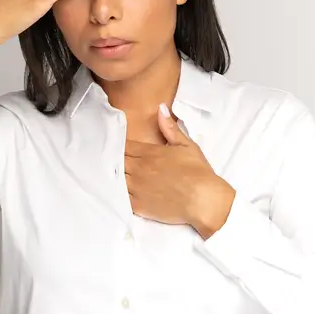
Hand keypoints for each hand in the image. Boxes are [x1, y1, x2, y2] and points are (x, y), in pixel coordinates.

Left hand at [124, 103, 235, 238]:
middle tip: (110, 158)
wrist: (203, 201)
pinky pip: (120, 197)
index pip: (124, 145)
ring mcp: (136, 188)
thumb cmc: (197, 172)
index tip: (117, 145)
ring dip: (113, 174)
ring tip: (111, 173)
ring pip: (116, 177)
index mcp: (149, 153)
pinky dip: (117, 193)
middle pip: (117, 160)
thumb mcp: (186, 144)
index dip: (119, 145)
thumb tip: (160, 108)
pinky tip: (116, 191)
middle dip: (114, 158)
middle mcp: (139, 169)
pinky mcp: (138, 206)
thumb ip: (170, 127)